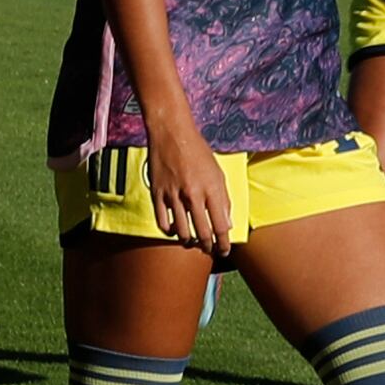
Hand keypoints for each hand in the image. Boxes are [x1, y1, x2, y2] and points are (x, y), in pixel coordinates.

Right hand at [147, 123, 242, 253]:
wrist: (172, 133)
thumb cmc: (198, 151)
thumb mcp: (218, 173)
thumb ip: (224, 199)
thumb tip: (227, 223)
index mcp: (211, 189)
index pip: (221, 226)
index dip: (223, 243)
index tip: (224, 250)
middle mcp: (193, 195)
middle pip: (202, 233)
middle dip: (208, 247)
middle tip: (209, 250)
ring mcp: (173, 195)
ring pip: (181, 232)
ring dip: (188, 242)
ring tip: (192, 242)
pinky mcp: (157, 193)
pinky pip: (162, 222)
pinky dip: (169, 231)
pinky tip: (174, 230)